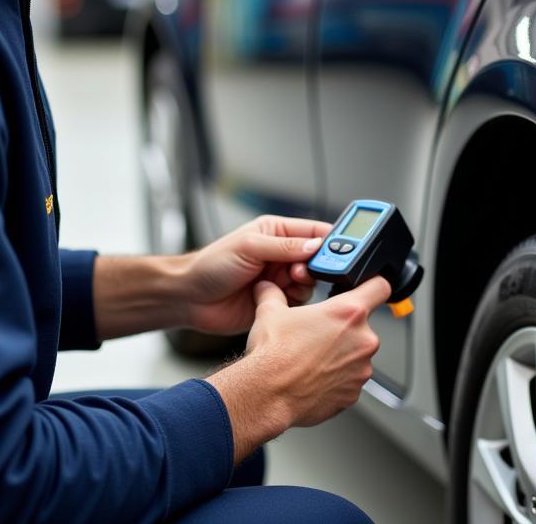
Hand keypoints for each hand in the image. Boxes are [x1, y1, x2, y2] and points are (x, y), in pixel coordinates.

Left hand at [182, 215, 330, 334]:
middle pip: (318, 259)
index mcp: (276, 232)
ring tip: (287, 283)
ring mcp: (279, 278)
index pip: (314, 231)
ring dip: (304, 284)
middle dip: (318, 265)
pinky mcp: (277, 302)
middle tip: (306, 270)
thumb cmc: (211, 265)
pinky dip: (296, 303)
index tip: (343, 250)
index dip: (331, 240)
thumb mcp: (249, 248)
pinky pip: (300, 303)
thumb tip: (316, 245)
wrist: (191, 299)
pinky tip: (280, 300)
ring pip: (311, 282)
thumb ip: (285, 247)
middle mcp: (281, 254)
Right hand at [207, 273, 392, 461]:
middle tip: (320, 333)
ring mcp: (361, 369)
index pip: (380, 287)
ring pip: (357, 354)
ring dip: (341, 353)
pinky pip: (350, 379)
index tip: (368, 288)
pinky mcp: (354, 394)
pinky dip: (337, 377)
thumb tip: (267, 287)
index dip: (373, 285)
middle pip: (363, 324)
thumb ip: (274, 293)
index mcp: (348, 312)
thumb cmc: (273, 355)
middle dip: (344, 327)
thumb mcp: (270, 311)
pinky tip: (314, 376)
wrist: (267, 395)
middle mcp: (362, 340)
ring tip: (313, 357)